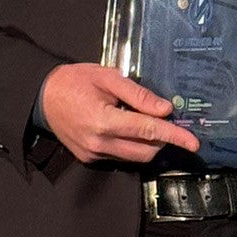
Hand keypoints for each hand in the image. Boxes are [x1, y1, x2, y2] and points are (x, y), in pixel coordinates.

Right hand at [40, 63, 199, 163]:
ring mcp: (93, 154)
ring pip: (134, 158)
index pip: (148, 131)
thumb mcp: (109, 78)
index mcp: (104, 121)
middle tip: (168, 120)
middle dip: (163, 139)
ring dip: (149, 144)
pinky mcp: (89, 158)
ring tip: (149, 121)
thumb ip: (138, 94)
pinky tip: (129, 126)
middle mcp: (99, 144)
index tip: (192, 142)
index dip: (174, 136)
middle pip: (145, 151)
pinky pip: (120, 156)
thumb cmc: (76, 81)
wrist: (44, 96)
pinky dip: (132, 145)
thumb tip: (165, 108)